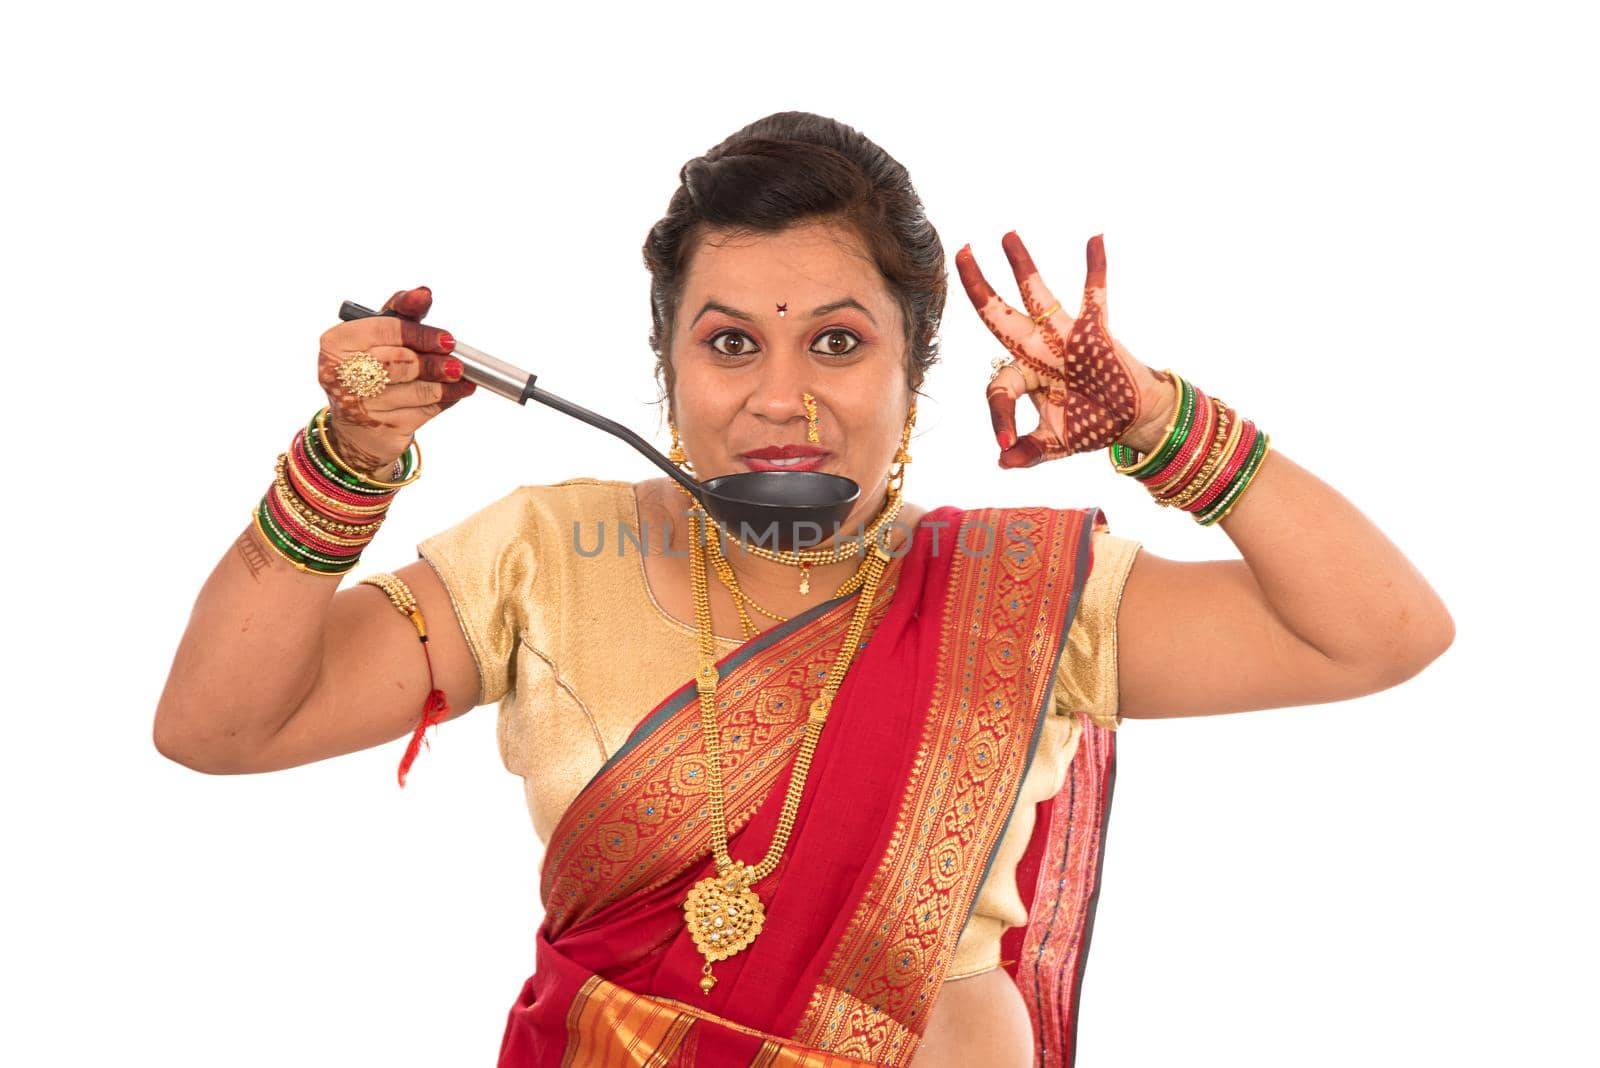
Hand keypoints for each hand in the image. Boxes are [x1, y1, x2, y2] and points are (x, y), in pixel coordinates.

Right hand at [316, 286, 474, 476]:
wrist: (358, 426)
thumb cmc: (370, 369)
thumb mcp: (378, 336)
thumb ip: (401, 313)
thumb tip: (423, 293)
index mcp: (336, 342)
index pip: (386, 330)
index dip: (421, 333)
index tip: (447, 339)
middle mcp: (342, 374)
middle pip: (402, 361)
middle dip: (435, 362)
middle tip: (456, 363)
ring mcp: (360, 405)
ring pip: (417, 389)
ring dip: (447, 384)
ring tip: (461, 378)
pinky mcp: (382, 428)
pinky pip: (424, 411)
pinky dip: (444, 401)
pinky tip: (452, 394)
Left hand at [956, 232, 1176, 467]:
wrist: (1132, 420)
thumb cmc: (1089, 425)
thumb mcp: (1054, 444)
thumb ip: (1028, 452)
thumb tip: (1002, 461)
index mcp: (1023, 375)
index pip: (998, 388)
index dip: (1000, 417)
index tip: (1006, 444)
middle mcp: (1037, 349)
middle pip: (999, 315)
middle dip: (979, 286)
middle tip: (963, 253)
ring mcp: (1065, 337)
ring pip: (1038, 296)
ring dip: (1023, 266)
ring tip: (1006, 235)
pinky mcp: (1096, 332)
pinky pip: (1095, 295)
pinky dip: (1096, 268)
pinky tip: (1095, 239)